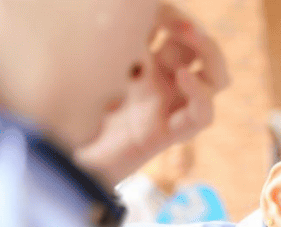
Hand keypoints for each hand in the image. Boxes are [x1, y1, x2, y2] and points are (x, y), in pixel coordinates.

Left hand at [76, 3, 228, 185]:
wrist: (64, 157)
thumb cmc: (73, 113)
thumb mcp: (92, 66)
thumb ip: (111, 43)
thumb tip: (131, 12)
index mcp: (145, 65)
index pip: (174, 33)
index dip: (169, 16)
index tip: (149, 8)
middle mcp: (163, 85)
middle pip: (202, 52)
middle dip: (194, 32)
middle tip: (179, 22)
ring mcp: (170, 109)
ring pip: (216, 80)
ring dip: (211, 54)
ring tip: (193, 37)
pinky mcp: (167, 135)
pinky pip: (201, 116)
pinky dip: (200, 94)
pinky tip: (183, 77)